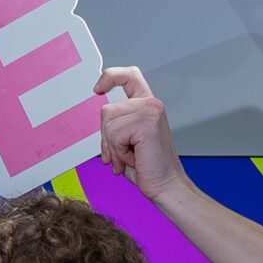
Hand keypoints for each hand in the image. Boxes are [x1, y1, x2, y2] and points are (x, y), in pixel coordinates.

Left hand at [93, 66, 187, 201]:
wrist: (165, 186)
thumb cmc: (147, 167)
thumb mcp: (126, 141)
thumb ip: (116, 124)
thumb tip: (99, 116)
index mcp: (147, 106)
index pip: (129, 76)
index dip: (110, 77)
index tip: (97, 89)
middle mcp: (151, 104)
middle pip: (107, 110)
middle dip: (106, 137)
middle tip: (122, 154)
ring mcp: (150, 111)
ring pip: (108, 123)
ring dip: (113, 147)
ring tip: (130, 157)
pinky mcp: (147, 122)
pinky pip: (114, 134)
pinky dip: (118, 152)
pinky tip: (134, 158)